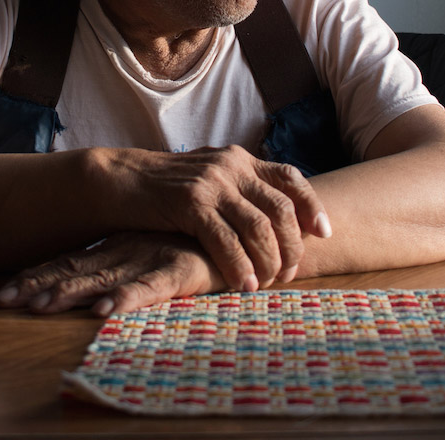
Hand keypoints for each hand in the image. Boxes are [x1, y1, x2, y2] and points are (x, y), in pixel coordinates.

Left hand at [0, 232, 221, 315]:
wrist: (245, 231)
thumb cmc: (197, 244)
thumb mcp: (154, 255)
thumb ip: (127, 268)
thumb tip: (92, 287)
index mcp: (117, 247)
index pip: (68, 262)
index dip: (35, 278)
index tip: (2, 294)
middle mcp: (127, 251)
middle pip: (74, 271)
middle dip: (37, 287)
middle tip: (3, 302)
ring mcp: (151, 258)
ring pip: (103, 280)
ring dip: (70, 294)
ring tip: (39, 309)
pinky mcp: (181, 269)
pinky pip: (150, 288)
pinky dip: (126, 299)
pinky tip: (105, 311)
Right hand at [98, 145, 330, 292]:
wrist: (119, 181)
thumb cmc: (166, 190)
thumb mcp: (209, 179)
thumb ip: (239, 190)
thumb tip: (275, 218)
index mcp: (240, 159)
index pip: (290, 177)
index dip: (312, 205)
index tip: (324, 233)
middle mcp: (231, 166)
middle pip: (281, 209)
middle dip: (292, 246)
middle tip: (289, 273)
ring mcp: (211, 183)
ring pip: (259, 227)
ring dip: (269, 261)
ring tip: (267, 283)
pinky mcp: (190, 203)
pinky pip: (226, 240)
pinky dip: (239, 266)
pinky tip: (244, 284)